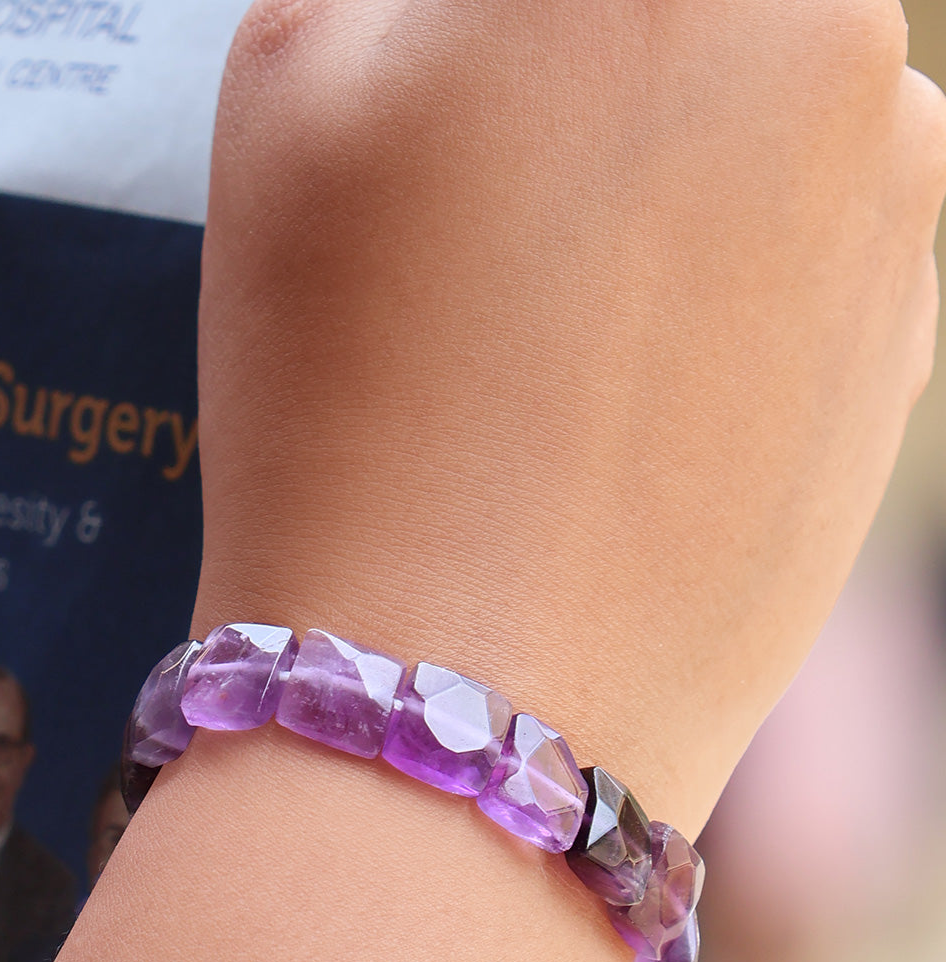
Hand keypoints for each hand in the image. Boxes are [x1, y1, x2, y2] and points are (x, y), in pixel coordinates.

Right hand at [197, 0, 945, 833]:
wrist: (464, 683)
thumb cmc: (344, 396)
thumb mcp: (289, 91)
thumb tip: (452, 11)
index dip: (488, 46)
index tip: (459, 97)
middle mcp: (823, 31)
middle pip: (682, 16)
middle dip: (572, 75)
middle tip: (476, 195)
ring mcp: (896, 198)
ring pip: (755, 110)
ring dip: (651, 166)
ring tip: (539, 321)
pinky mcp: (907, 344)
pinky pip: (808, 242)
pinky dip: (718, 277)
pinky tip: (621, 388)